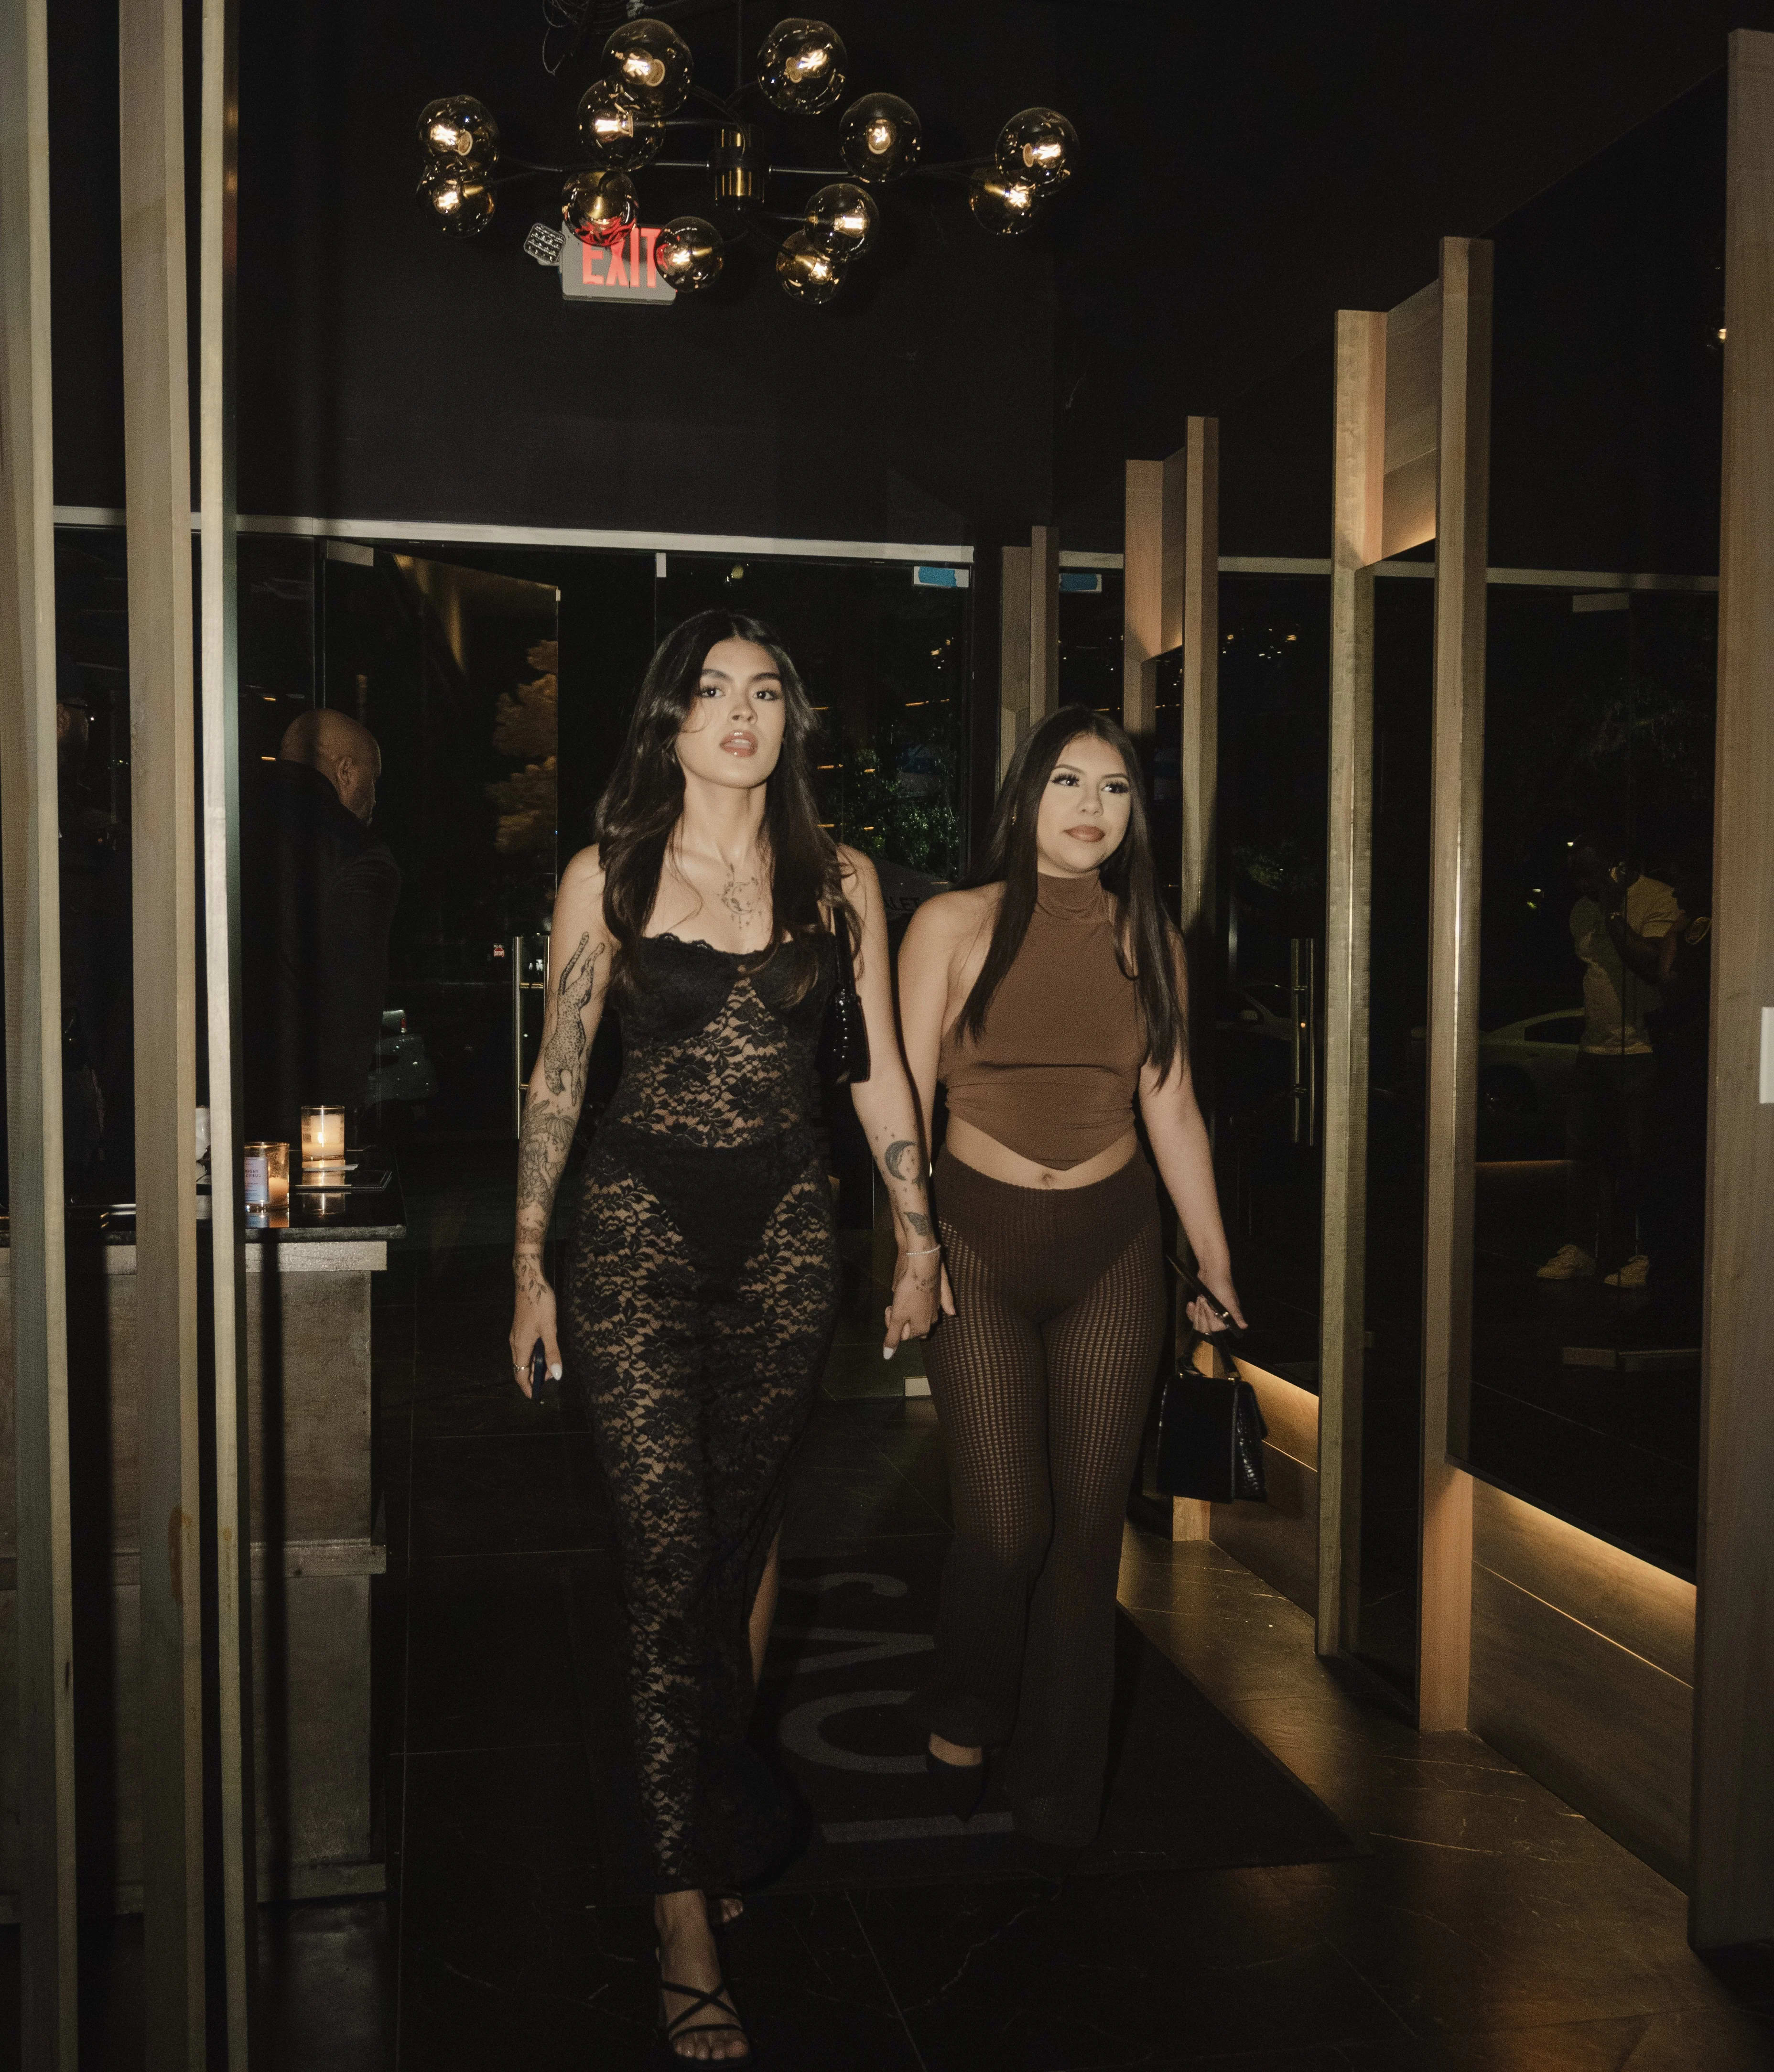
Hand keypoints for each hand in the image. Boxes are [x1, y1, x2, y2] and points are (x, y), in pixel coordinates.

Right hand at [509, 1254, 561, 1398]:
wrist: (529, 1281)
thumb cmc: (540, 1304)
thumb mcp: (550, 1329)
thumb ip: (553, 1353)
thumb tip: (556, 1375)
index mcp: (520, 1346)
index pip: (520, 1375)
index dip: (528, 1388)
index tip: (537, 1397)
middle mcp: (515, 1343)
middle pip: (522, 1368)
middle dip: (535, 1377)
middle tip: (552, 1377)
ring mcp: (517, 1336)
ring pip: (524, 1358)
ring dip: (536, 1364)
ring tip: (552, 1364)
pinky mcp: (521, 1329)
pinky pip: (526, 1348)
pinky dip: (535, 1354)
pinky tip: (547, 1350)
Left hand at [882, 1245, 953, 1357]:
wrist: (921, 1263)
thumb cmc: (909, 1290)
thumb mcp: (897, 1315)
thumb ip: (893, 1336)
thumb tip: (887, 1357)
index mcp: (922, 1326)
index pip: (903, 1335)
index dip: (893, 1324)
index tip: (889, 1309)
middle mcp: (932, 1318)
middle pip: (914, 1326)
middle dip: (902, 1318)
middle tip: (894, 1304)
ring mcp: (938, 1305)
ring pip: (924, 1314)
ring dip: (912, 1309)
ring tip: (904, 1296)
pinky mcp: (940, 1292)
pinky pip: (942, 1303)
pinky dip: (944, 1306)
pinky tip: (950, 1311)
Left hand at [1186, 1264, 1246, 1336]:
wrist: (1211, 1272)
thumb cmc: (1222, 1286)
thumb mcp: (1230, 1302)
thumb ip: (1236, 1315)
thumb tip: (1244, 1326)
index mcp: (1226, 1318)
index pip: (1213, 1328)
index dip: (1208, 1318)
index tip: (1209, 1306)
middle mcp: (1218, 1317)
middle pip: (1204, 1327)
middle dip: (1201, 1313)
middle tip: (1203, 1300)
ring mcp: (1209, 1313)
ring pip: (1197, 1322)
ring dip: (1196, 1310)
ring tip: (1200, 1298)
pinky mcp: (1201, 1308)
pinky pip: (1193, 1317)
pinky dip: (1190, 1311)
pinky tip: (1191, 1303)